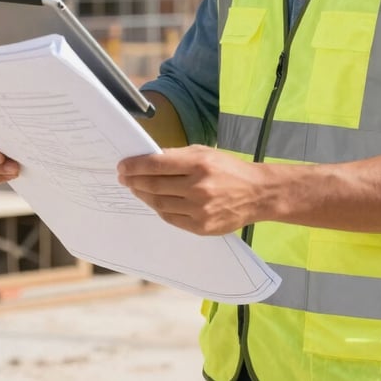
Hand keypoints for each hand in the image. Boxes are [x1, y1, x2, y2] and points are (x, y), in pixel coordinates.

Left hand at [117, 145, 265, 235]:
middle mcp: (198, 187)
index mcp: (198, 164)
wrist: (257, 194)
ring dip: (143, 196)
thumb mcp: (205, 152)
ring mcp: (199, 210)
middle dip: (134, 181)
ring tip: (136, 189)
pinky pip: (170, 218)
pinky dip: (158, 209)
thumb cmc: (229, 169)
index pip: (157, 164)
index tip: (123, 166)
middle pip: (154, 186)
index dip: (135, 165)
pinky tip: (154, 201)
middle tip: (124, 178)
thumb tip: (150, 158)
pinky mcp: (200, 227)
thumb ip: (177, 155)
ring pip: (159, 203)